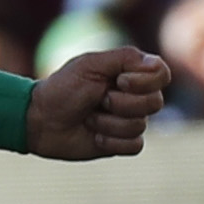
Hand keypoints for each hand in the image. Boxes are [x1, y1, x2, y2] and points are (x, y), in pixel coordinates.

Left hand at [26, 46, 169, 158]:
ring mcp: (129, 120)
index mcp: (130, 72)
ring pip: (141, 125)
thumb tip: (156, 65)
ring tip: (89, 118)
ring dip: (109, 122)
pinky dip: (111, 141)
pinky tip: (93, 135)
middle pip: (155, 102)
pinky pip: (135, 145)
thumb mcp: (89, 65)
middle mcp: (135, 96)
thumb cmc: (63, 88)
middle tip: (98, 100)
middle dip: (122, 103)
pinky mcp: (122, 143)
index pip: (162, 74)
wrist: (41, 120)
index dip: (145, 81)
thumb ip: (124, 58)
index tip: (120, 80)